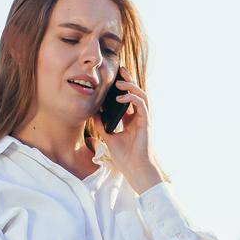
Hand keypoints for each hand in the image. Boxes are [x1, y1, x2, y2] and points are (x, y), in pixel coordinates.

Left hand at [98, 75, 165, 193]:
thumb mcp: (109, 138)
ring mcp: (144, 119)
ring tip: (119, 82)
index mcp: (132, 120)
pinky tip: (120, 97)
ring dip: (131, 86)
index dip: (123, 88)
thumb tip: (93, 114)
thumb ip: (102, 125)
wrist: (135, 169)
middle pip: (136, 93)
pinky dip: (131, 98)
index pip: (128, 99)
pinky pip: (141, 104)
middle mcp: (140, 117)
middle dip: (129, 80)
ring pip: (141, 95)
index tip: (114, 79)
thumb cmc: (125, 157)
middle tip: (120, 69)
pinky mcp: (147, 123)